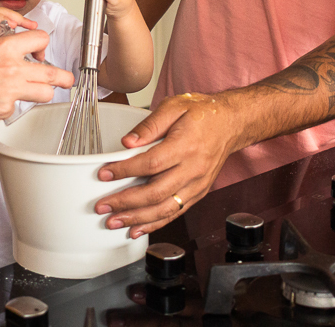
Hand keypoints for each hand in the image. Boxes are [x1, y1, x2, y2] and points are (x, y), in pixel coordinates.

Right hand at [0, 28, 73, 122]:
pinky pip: (16, 108)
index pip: (40, 39)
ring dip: (42, 92)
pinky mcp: (2, 110)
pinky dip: (9, 105)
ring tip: (37, 91)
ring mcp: (9, 92)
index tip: (42, 51)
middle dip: (64, 77)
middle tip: (67, 79)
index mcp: (4, 47)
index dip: (43, 44)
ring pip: (44, 94)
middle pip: (53, 74)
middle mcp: (12, 69)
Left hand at [93, 92, 241, 237]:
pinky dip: (156, 223)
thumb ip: (149, 125)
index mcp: (185, 146)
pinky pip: (176, 212)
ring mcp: (197, 184)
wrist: (231, 123)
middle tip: (102, 206)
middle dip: (126, 202)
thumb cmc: (203, 113)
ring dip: (138, 219)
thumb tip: (127, 142)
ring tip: (114, 222)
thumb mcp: (175, 106)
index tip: (105, 173)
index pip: (151, 163)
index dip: (126, 170)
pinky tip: (138, 228)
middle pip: (156, 192)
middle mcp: (193, 169)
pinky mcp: (198, 192)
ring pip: (166, 208)